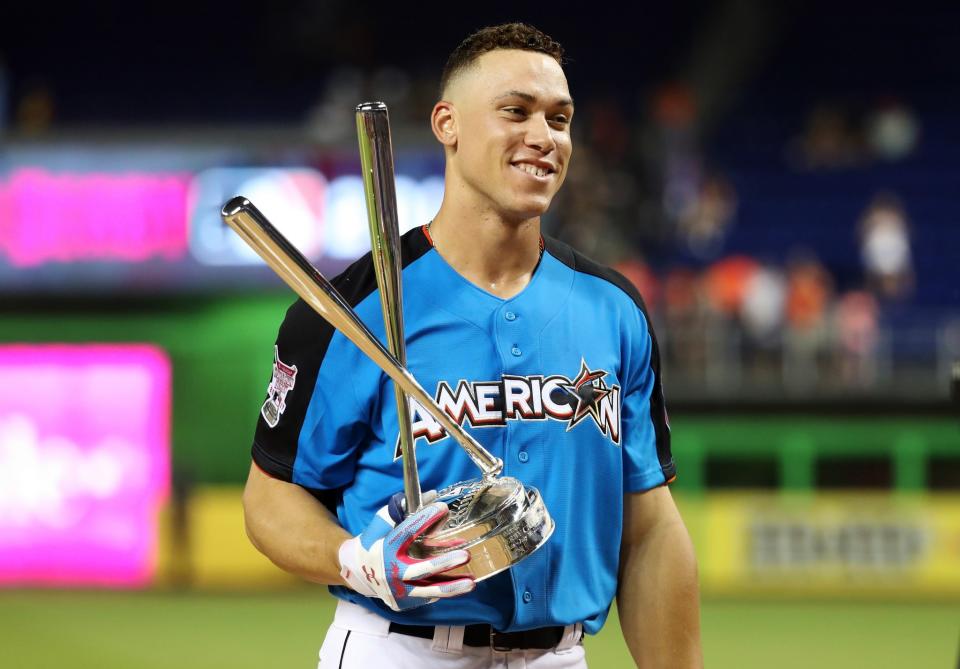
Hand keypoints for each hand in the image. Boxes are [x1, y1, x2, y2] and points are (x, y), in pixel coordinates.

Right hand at [338, 493, 474, 610]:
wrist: (357, 572)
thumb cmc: (374, 542)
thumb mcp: (381, 524)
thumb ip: (403, 509)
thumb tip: (432, 495)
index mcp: (385, 548)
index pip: (407, 532)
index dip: (426, 519)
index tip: (443, 508)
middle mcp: (391, 571)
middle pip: (421, 570)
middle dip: (445, 563)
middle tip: (465, 556)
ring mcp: (396, 590)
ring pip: (428, 591)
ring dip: (452, 587)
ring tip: (472, 583)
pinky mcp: (401, 602)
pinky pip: (426, 596)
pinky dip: (443, 589)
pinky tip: (460, 584)